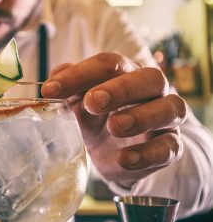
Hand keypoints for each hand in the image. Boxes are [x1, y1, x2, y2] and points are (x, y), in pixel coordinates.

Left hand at [42, 52, 186, 187]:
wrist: (115, 154)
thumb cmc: (97, 119)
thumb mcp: (78, 103)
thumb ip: (68, 89)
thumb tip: (53, 78)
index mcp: (125, 72)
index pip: (109, 64)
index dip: (80, 74)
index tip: (51, 90)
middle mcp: (151, 89)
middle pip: (148, 78)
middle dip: (120, 89)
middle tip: (92, 102)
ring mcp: (165, 117)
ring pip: (170, 108)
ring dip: (141, 116)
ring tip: (114, 126)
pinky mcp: (171, 146)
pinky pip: (169, 147)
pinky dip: (148, 154)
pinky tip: (125, 158)